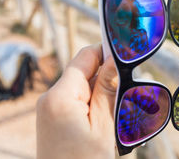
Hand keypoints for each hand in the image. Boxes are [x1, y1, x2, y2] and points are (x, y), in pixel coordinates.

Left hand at [36, 44, 117, 158]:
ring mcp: (50, 107)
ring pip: (82, 84)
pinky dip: (93, 101)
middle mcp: (50, 97)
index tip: (128, 55)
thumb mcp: (103, 126)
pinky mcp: (54, 116)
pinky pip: (76, 98)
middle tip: (129, 88)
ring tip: (118, 106)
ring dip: (102, 90)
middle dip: (107, 74)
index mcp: (60, 96)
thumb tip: (115, 59)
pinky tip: (107, 114)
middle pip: (83, 70)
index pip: (85, 57)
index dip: (107, 52)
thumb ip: (107, 89)